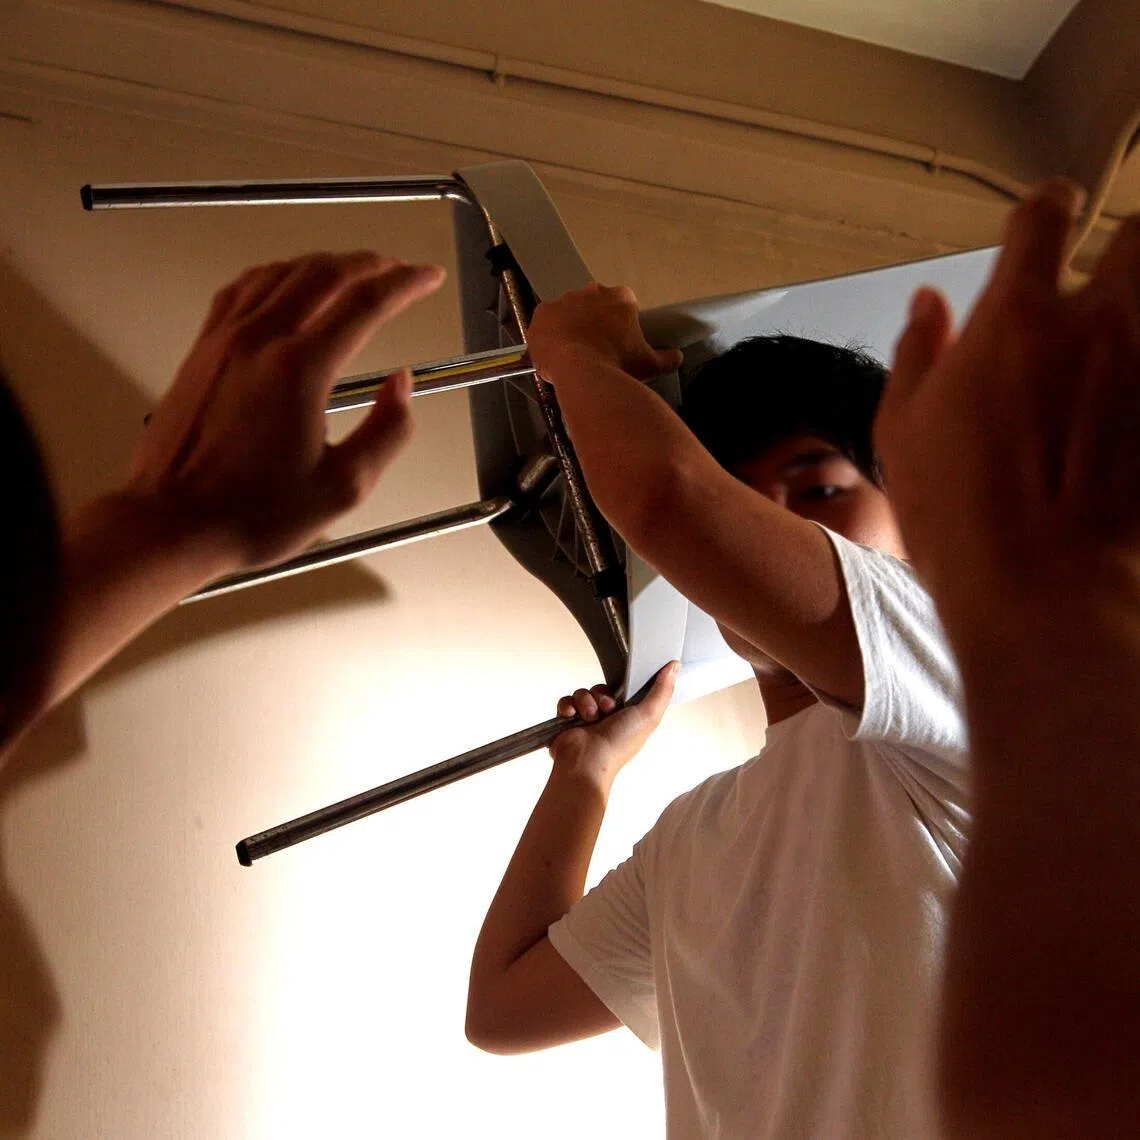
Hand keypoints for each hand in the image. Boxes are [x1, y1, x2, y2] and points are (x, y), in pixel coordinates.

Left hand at [126, 251, 445, 571]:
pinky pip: (241, 290)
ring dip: (323, 263)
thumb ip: (387, 433)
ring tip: (350, 268)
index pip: (365, 304)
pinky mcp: (202, 352)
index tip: (427, 277)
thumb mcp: (343, 488)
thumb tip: (402, 388)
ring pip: (280, 273)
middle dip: (369, 263)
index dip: (405, 284)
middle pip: (323, 274)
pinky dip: (275, 274)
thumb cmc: (249, 514)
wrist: (171, 523)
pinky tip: (282, 281)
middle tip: (397, 267)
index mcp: (300, 370)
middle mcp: (260, 342)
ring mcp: (224, 341)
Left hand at [527, 283, 682, 385]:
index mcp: (621, 298)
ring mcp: (565, 300)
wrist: (582, 371)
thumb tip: (678, 357)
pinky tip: (553, 352)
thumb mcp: (649, 364)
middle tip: (594, 347)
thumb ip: (666, 358)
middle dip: (593, 321)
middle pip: (593, 304)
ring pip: (568, 311)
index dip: (618, 322)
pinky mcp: (542, 312)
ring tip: (572, 352)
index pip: (622, 303)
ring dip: (569, 327)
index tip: (616, 340)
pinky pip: (545, 322)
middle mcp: (592, 291)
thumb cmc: (619, 364)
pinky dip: (548, 334)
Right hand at [548, 662, 678, 792]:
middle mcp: (607, 718)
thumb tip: (674, 666)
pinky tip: (573, 717)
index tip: (623, 690)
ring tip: (589, 718)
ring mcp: (586, 720)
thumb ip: (662, 690)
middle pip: (601, 688)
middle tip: (607, 710)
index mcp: (628, 717)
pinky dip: (568, 707)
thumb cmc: (618, 745)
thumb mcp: (649, 715)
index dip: (622, 687)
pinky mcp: (568, 720)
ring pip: (583, 693)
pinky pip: (566, 700)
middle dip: (602, 696)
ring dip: (586, 703)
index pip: (623, 690)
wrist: (585, 762)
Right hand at [875, 181, 1139, 617]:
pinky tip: (1127, 403)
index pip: (1044, 217)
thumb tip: (931, 304)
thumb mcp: (902, 434)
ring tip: (1118, 345)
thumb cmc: (960, 519)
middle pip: (1137, 235)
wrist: (1047, 594)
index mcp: (1015, 320)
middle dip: (1123, 247)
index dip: (1047, 210)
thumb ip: (918, 354)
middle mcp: (1096, 325)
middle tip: (1104, 284)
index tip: (1048, 219)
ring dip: (1139, 303)